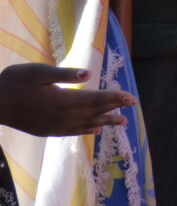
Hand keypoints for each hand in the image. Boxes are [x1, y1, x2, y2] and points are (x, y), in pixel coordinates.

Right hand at [0, 64, 135, 136]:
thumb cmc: (14, 83)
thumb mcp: (38, 72)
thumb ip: (65, 74)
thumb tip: (89, 75)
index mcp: (62, 100)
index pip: (95, 99)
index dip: (114, 98)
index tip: (130, 97)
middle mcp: (61, 117)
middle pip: (94, 112)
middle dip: (114, 109)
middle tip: (133, 106)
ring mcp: (54, 127)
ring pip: (85, 125)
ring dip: (105, 122)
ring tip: (121, 123)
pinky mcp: (46, 131)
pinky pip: (72, 132)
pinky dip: (86, 131)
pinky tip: (95, 130)